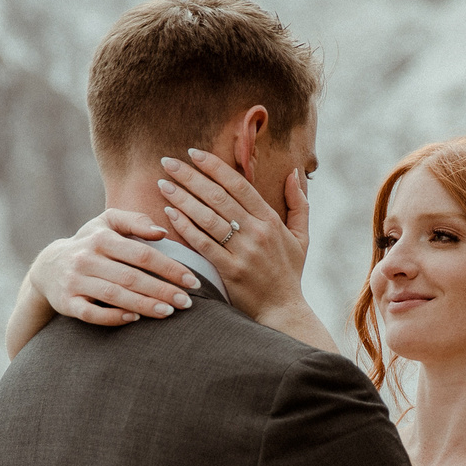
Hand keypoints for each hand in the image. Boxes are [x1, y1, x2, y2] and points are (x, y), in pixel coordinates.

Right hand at [34, 209, 199, 324]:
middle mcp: (86, 258)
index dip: (169, 268)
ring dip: (144, 305)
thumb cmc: (89, 243)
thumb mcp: (107, 223)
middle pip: (131, 277)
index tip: (192, 281)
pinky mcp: (66, 302)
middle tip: (187, 302)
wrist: (48, 267)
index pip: (142, 254)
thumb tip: (162, 233)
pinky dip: (113, 317)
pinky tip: (134, 319)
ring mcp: (75, 281)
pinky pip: (91, 313)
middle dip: (162, 290)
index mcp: (101, 238)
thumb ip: (134, 221)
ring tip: (169, 312)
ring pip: (114, 295)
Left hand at [156, 150, 309, 319]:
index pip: (239, 184)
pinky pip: (202, 244)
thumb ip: (299, 204)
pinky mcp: (229, 271)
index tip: (194, 153)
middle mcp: (257, 232)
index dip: (215, 166)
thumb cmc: (289, 272)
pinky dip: (185, 227)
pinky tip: (169, 213)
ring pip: (207, 217)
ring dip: (182, 198)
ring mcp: (243, 252)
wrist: (283, 311)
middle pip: (218, 196)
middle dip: (191, 176)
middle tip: (168, 162)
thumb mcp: (302, 237)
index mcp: (270, 220)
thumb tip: (294, 172)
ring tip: (163, 183)